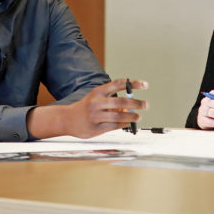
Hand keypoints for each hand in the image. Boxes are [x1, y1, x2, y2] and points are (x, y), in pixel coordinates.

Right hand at [27, 78, 148, 139]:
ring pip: (118, 116)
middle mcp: (96, 103)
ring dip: (131, 116)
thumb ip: (113, 101)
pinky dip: (124, 124)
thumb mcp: (97, 99)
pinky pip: (114, 126)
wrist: (67, 119)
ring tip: (138, 116)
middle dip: (136, 103)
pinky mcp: (95, 129)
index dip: (133, 84)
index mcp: (98, 92)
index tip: (145, 85)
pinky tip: (128, 123)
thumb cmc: (86, 107)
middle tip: (146, 105)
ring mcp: (95, 116)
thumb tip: (130, 107)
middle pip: (121, 102)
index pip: (118, 84)